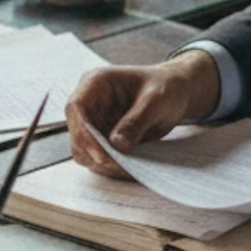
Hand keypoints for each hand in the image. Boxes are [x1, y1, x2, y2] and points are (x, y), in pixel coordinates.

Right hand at [65, 50, 220, 176]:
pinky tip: (130, 167)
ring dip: (103, 163)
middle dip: (95, 153)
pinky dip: (111, 166)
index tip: (101, 155)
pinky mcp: (102, 138)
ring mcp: (94, 122)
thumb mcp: (156, 101)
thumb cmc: (165, 87)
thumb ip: (136, 121)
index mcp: (96, 82)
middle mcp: (89, 103)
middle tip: (122, 166)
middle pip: (76, 134)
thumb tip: (116, 144)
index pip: (76, 108)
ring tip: (130, 167)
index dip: (83, 133)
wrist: (175, 92)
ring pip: (84, 150)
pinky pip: (98, 157)